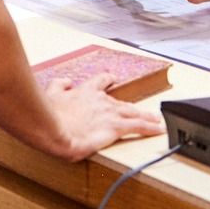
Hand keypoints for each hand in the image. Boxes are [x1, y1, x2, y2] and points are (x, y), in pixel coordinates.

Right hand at [42, 77, 166, 159]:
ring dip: (146, 116)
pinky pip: (139, 126)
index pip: (100, 81)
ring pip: (134, 112)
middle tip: (142, 109)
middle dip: (132, 106)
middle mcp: (101, 100)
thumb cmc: (50, 114)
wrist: (53, 128)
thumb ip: (59, 86)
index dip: (108, 80)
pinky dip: (151, 128)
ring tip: (156, 119)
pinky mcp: (116, 127)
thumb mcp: (51, 94)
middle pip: (122, 101)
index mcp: (85, 92)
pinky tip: (159, 129)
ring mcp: (110, 113)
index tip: (112, 79)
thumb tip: (65, 81)